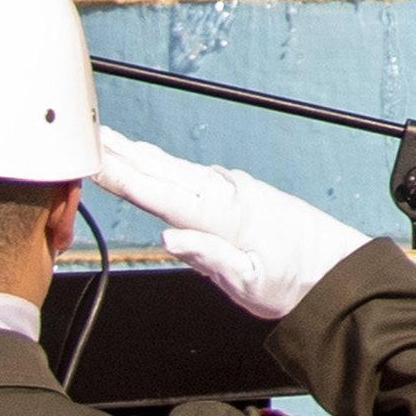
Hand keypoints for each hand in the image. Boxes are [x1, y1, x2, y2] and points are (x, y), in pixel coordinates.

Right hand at [88, 119, 362, 323]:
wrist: (331, 267)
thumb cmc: (292, 279)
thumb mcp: (249, 282)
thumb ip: (209, 258)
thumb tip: (169, 238)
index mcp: (224, 215)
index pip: (160, 194)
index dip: (122, 177)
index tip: (92, 159)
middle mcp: (224, 192)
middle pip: (160, 170)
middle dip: (120, 152)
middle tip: (83, 132)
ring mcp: (229, 186)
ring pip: (172, 167)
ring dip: (135, 153)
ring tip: (103, 138)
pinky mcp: (234, 190)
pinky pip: (187, 173)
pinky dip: (159, 163)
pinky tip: (145, 159)